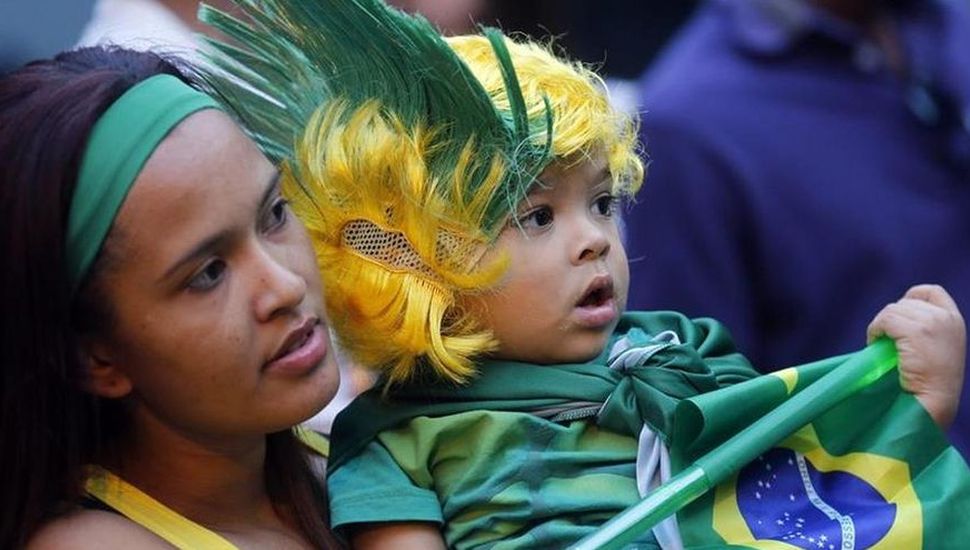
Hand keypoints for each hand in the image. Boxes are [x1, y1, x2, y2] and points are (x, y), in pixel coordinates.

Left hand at [867, 284, 965, 426]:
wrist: (933, 402)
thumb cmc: (929, 383)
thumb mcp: (935, 348)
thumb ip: (924, 329)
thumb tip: (893, 320)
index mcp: (954, 320)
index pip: (932, 291)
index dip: (910, 299)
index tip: (898, 318)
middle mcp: (946, 318)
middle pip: (906, 301)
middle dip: (891, 318)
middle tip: (886, 339)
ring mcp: (932, 322)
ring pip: (892, 310)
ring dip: (880, 326)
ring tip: (880, 344)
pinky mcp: (917, 331)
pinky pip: (885, 320)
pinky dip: (875, 330)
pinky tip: (874, 344)